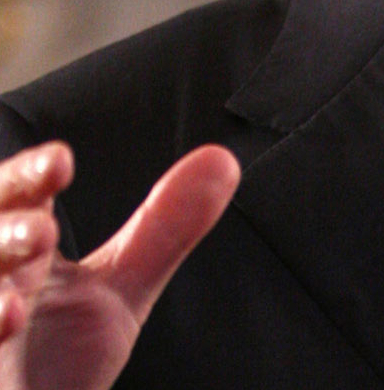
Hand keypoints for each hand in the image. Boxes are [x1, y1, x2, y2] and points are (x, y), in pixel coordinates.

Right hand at [0, 141, 239, 389]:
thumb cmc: (56, 362)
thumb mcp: (122, 288)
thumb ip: (166, 228)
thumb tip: (223, 159)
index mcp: (25, 249)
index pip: (23, 194)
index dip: (33, 173)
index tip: (60, 161)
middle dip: (6, 202)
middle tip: (42, 218)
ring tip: (37, 239)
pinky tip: (10, 316)